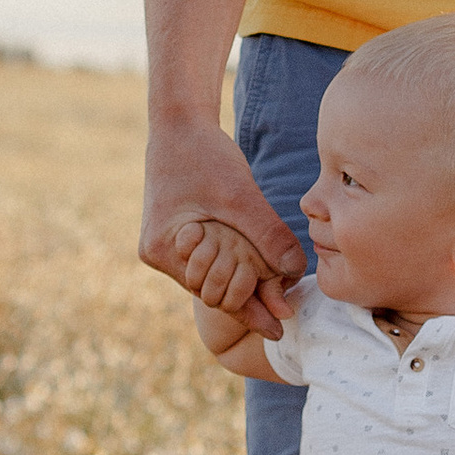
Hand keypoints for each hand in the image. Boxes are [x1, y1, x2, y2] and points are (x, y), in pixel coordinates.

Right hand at [139, 114, 302, 336]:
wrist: (178, 124)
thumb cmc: (205, 153)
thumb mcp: (240, 195)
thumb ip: (267, 234)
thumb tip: (295, 271)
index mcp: (164, 248)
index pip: (212, 293)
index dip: (248, 313)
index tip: (278, 330)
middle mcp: (158, 254)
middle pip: (211, 291)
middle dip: (247, 296)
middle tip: (286, 305)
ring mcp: (166, 247)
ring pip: (210, 278)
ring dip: (241, 280)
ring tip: (279, 291)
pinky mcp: (176, 237)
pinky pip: (208, 262)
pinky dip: (232, 264)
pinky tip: (259, 269)